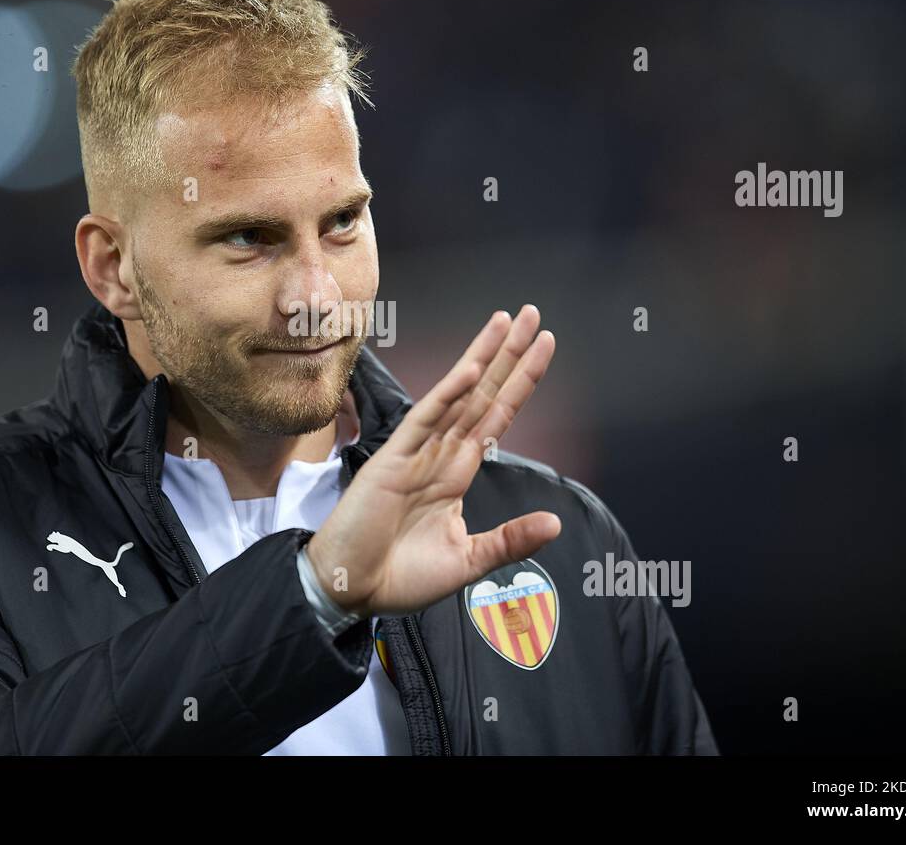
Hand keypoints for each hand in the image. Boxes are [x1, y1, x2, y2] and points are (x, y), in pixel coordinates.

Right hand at [306, 304, 559, 616]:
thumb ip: (511, 540)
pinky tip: (470, 370)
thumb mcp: (468, 561)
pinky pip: (426, 420)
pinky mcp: (393, 461)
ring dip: (484, 358)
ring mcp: (417, 453)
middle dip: (509, 355)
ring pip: (457, 396)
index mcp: (456, 473)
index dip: (520, 382)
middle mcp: (440, 454)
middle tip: (534, 315)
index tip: (543, 347)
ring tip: (509, 322)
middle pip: (483, 394)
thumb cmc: (399, 576)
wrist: (350, 590)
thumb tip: (555, 523)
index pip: (496, 416)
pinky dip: (448, 394)